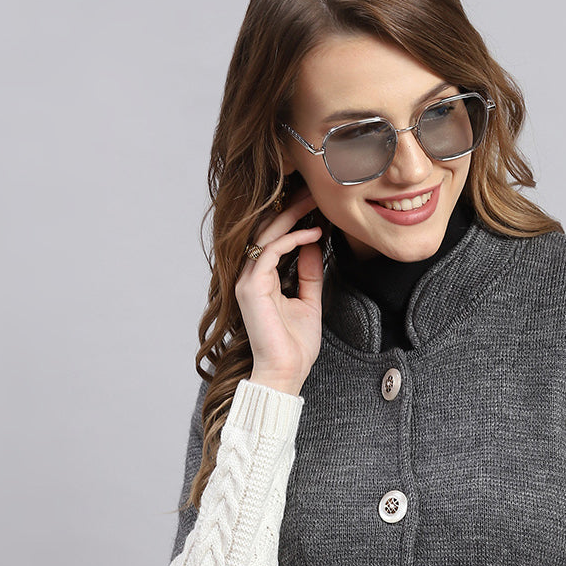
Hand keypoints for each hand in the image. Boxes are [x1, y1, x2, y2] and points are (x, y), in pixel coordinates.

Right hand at [234, 190, 324, 394]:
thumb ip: (309, 274)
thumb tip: (313, 244)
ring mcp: (248, 281)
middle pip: (266, 230)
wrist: (285, 373)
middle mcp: (251, 277)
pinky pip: (271, 251)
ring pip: (266, 235)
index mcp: (262, 281)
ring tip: (315, 204)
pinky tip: (314, 234)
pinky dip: (293, 239)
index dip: (293, 220)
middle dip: (291, 209)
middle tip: (313, 192)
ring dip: (292, 216)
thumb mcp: (309, 302)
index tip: (316, 208)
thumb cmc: (294, 347)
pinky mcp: (252, 287)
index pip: (273, 239)